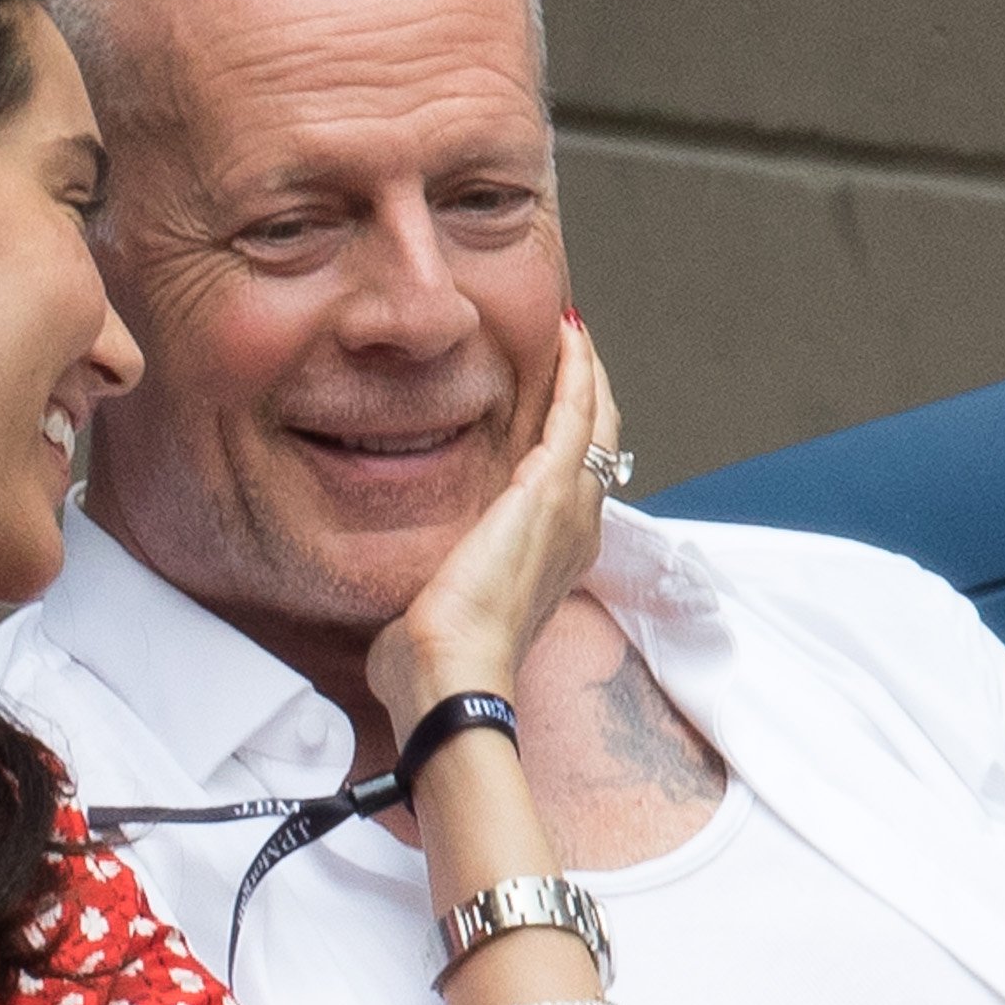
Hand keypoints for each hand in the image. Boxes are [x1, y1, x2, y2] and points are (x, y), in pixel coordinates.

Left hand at [364, 315, 616, 730]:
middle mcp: (577, 532)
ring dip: (586, 373)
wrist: (452, 672)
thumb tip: (406, 601)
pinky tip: (567, 336)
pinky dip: (577, 370)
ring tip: (571, 333)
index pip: (573, 482)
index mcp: (554, 561)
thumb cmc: (440, 662)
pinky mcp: (550, 489)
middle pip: (598, 444)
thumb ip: (437, 587)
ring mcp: (571, 509)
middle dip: (587, 393)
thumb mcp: (443, 612)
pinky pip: (577, 412)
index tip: (553, 399)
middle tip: (570, 347)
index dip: (569, 436)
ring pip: (596, 422)